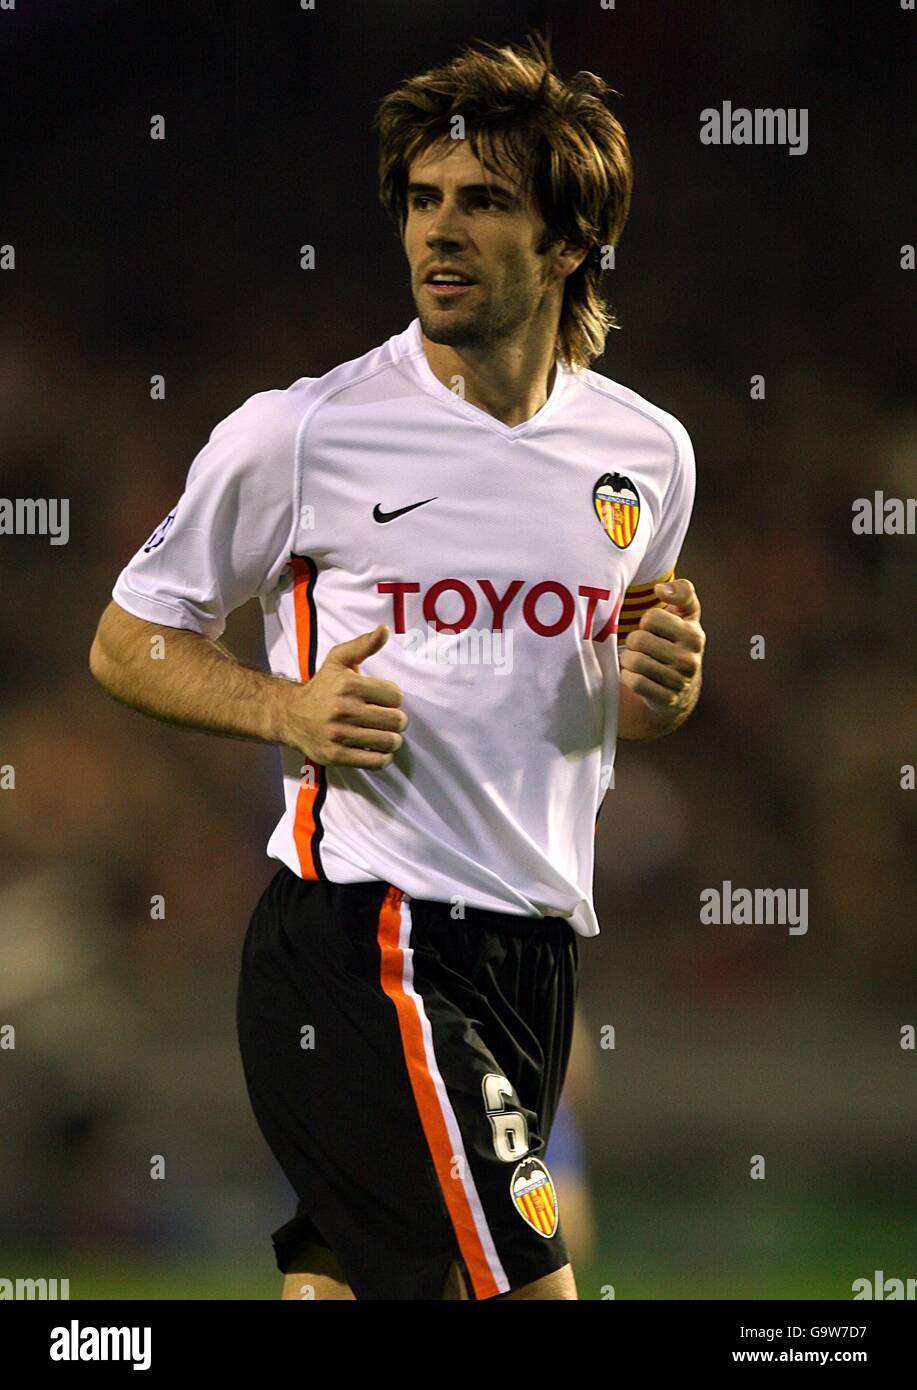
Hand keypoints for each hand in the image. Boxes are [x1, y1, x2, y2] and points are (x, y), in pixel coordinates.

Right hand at [280, 623, 407, 768]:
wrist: (290, 715)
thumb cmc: (321, 687)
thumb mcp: (339, 660)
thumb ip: (364, 645)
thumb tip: (385, 630)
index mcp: (348, 685)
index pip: (396, 696)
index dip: (393, 698)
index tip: (382, 699)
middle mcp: (343, 709)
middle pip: (396, 720)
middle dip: (396, 720)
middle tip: (386, 718)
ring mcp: (339, 735)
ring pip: (389, 742)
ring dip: (391, 739)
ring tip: (382, 733)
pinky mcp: (336, 755)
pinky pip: (376, 761)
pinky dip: (382, 757)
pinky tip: (375, 748)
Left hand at [619, 577, 704, 719]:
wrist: (681, 689)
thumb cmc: (677, 642)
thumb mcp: (686, 616)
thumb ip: (682, 592)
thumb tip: (661, 589)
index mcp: (694, 635)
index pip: (651, 618)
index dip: (646, 623)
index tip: (655, 630)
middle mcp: (689, 659)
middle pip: (639, 639)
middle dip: (634, 642)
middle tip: (642, 648)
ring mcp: (678, 681)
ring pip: (634, 661)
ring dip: (628, 660)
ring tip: (637, 660)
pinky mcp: (665, 699)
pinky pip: (634, 682)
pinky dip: (628, 677)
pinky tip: (635, 676)